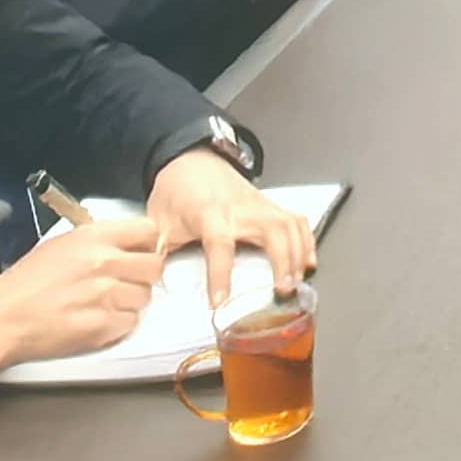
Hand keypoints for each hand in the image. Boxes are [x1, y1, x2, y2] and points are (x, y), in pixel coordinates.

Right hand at [0, 214, 162, 380]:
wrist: (2, 320)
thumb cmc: (25, 283)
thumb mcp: (61, 244)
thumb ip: (100, 240)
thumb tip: (130, 243)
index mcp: (94, 238)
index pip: (149, 231)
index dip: (147, 243)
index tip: (141, 252)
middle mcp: (105, 263)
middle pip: (154, 266)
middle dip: (143, 274)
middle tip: (125, 281)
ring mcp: (107, 296)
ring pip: (145, 297)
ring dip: (131, 300)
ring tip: (104, 302)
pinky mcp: (104, 327)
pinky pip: (131, 322)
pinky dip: (120, 323)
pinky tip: (98, 319)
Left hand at [148, 147, 317, 311]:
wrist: (189, 159)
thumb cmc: (176, 191)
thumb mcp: (158, 221)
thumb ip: (158, 252)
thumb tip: (151, 283)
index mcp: (210, 214)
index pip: (220, 245)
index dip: (220, 275)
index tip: (219, 301)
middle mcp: (241, 209)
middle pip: (272, 231)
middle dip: (282, 260)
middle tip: (283, 289)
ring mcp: (259, 205)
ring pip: (289, 225)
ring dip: (298, 253)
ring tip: (298, 280)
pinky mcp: (268, 204)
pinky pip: (295, 219)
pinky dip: (306, 239)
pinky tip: (308, 260)